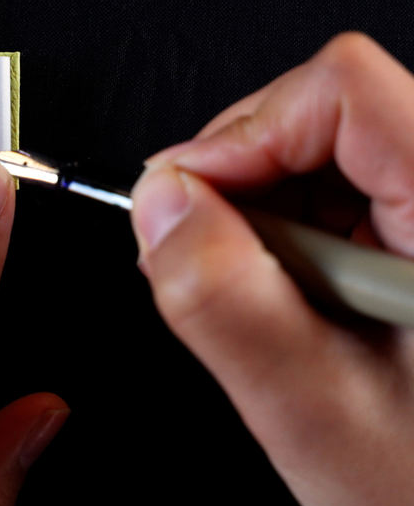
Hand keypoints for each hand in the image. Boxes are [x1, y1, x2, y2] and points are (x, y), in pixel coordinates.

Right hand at [130, 32, 413, 505]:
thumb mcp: (313, 412)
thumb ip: (227, 303)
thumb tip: (159, 202)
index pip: (346, 93)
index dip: (247, 130)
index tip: (186, 195)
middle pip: (325, 112)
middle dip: (239, 176)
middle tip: (200, 256)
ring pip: (320, 148)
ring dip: (257, 209)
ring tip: (254, 295)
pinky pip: (333, 188)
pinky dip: (281, 229)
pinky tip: (282, 291)